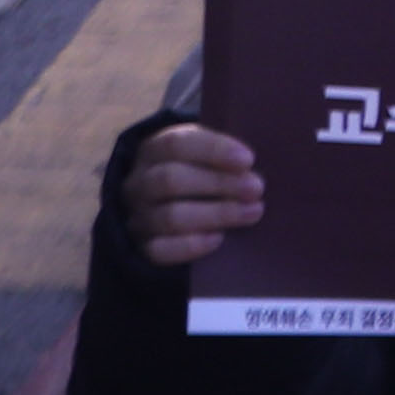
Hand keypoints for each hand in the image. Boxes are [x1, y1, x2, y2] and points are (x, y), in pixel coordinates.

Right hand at [123, 121, 266, 268]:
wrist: (167, 208)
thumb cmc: (199, 172)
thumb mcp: (205, 154)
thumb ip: (225, 156)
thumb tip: (254, 168)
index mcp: (154, 151)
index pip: (176, 144)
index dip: (213, 150)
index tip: (248, 160)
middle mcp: (139, 183)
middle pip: (171, 180)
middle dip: (219, 183)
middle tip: (256, 188)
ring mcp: (138, 217)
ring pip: (170, 217)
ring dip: (217, 214)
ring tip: (252, 212)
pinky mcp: (143, 247)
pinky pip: (160, 250)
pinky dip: (191, 245)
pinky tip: (219, 239)